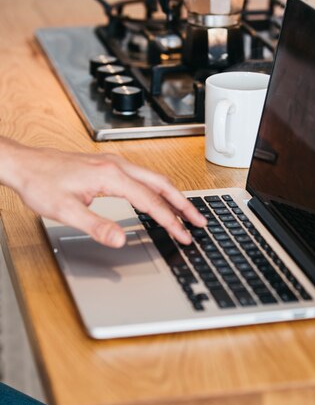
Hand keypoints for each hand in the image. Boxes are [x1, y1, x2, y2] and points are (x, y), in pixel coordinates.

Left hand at [0, 138, 205, 247]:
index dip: (169, 220)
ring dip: (173, 196)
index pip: (150, 201)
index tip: (183, 234)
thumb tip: (120, 239)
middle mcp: (117, 166)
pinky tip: (159, 199)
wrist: (25, 165)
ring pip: (154, 179)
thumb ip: (96, 226)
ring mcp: (114, 164)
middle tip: (199, 221)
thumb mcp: (65, 211)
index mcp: (111, 176)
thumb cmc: (41, 183)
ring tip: (187, 213)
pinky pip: (143, 177)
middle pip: (161, 184)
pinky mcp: (109, 166)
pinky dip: (158, 190)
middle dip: (183, 204)